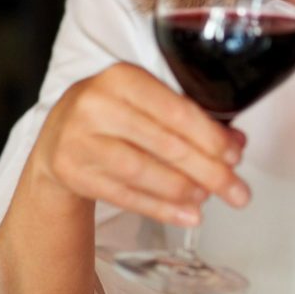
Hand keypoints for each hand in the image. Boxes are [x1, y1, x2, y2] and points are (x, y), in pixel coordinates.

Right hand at [29, 62, 249, 225]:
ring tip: (208, 199)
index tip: (235, 157)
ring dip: (183, 190)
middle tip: (237, 191)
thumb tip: (235, 144)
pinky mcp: (72, 172)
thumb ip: (190, 119)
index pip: (176, 111)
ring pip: (143, 172)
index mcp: (122, 78)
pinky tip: (186, 215)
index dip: (210, 138)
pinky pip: (125, 195)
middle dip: (208, 171)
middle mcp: (96, 105)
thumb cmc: (113, 117)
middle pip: (165, 144)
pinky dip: (160, 209)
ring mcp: (79, 140)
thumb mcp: (146, 104)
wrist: (57, 139)